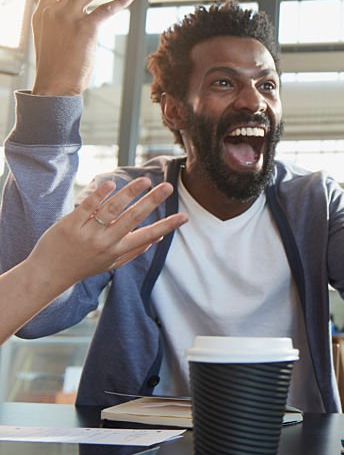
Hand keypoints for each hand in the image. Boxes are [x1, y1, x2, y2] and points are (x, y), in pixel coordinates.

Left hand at [26, 178, 187, 285]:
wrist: (49, 273)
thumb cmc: (84, 266)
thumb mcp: (112, 264)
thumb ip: (134, 251)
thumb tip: (158, 239)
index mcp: (119, 250)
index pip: (148, 236)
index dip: (167, 226)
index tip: (184, 217)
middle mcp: (106, 242)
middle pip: (134, 218)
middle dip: (153, 202)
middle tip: (168, 187)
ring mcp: (88, 233)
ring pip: (113, 210)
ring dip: (130, 193)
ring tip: (145, 181)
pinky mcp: (70, 225)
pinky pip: (87, 207)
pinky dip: (100, 195)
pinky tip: (112, 184)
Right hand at [31, 0, 134, 95]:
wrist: (54, 83)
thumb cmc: (54, 68)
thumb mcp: (49, 41)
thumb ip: (58, 27)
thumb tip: (73, 24)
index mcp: (42, 14)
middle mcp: (54, 11)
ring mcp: (69, 17)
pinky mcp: (86, 26)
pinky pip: (106, 9)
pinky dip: (119, 2)